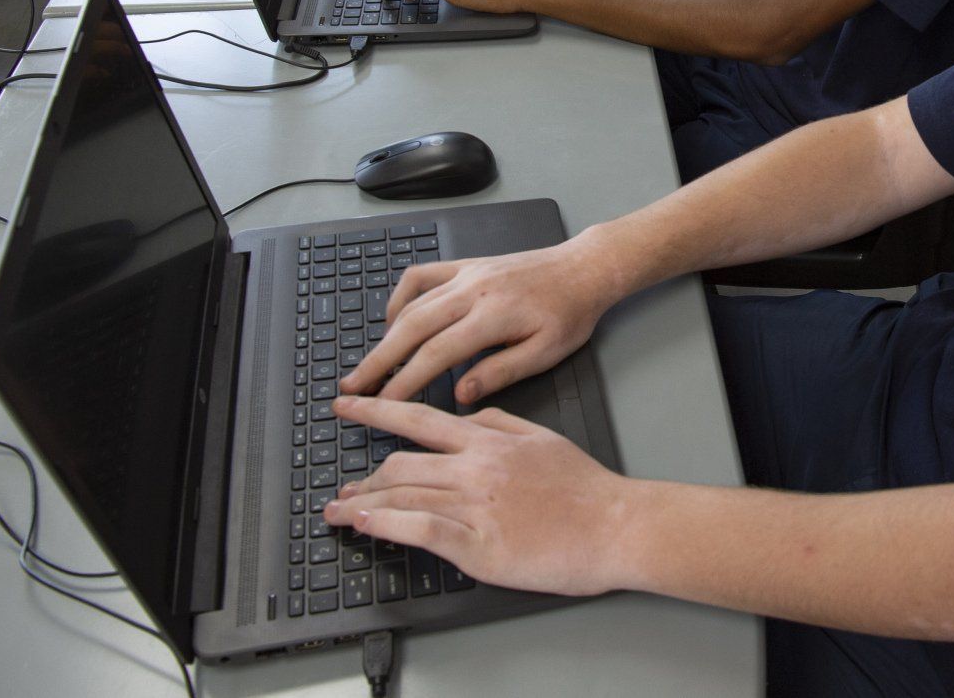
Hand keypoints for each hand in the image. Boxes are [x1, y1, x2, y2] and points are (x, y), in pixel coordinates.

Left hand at [324, 398, 628, 597]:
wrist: (615, 525)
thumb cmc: (586, 488)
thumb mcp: (542, 438)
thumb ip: (502, 422)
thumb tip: (471, 412)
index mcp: (489, 440)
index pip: (419, 418)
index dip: (375, 412)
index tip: (346, 408)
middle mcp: (475, 467)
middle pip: (401, 463)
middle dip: (364, 477)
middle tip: (343, 489)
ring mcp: (475, 506)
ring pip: (403, 494)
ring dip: (362, 503)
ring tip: (339, 512)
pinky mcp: (478, 545)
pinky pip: (419, 530)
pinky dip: (385, 525)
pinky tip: (364, 525)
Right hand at [340, 238, 616, 403]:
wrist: (583, 269)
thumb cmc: (570, 314)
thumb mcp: (546, 353)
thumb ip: (501, 372)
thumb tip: (458, 394)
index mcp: (492, 316)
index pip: (436, 354)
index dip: (404, 381)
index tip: (381, 405)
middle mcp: (472, 290)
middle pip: (411, 328)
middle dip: (378, 361)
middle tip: (352, 389)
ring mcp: (466, 274)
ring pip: (412, 305)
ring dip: (384, 336)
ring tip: (367, 365)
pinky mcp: (465, 265)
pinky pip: (421, 277)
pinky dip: (401, 298)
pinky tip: (393, 321)